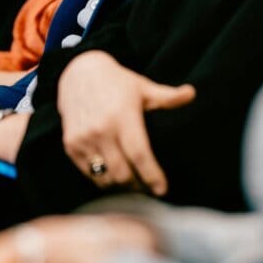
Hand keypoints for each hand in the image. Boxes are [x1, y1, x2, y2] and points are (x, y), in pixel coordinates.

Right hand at [56, 51, 194, 195]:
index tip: (162, 189)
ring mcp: (83, 138)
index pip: (140, 155)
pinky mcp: (70, 144)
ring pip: (104, 177)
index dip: (152, 176)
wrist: (78, 72)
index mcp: (122, 116)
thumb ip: (168, 96)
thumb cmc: (117, 82)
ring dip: (119, 187)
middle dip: (138, 187)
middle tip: (148, 190)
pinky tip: (113, 177)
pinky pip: (88, 173)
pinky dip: (101, 179)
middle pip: (122, 173)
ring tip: (132, 187)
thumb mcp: (143, 87)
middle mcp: (101, 129)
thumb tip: (192, 93)